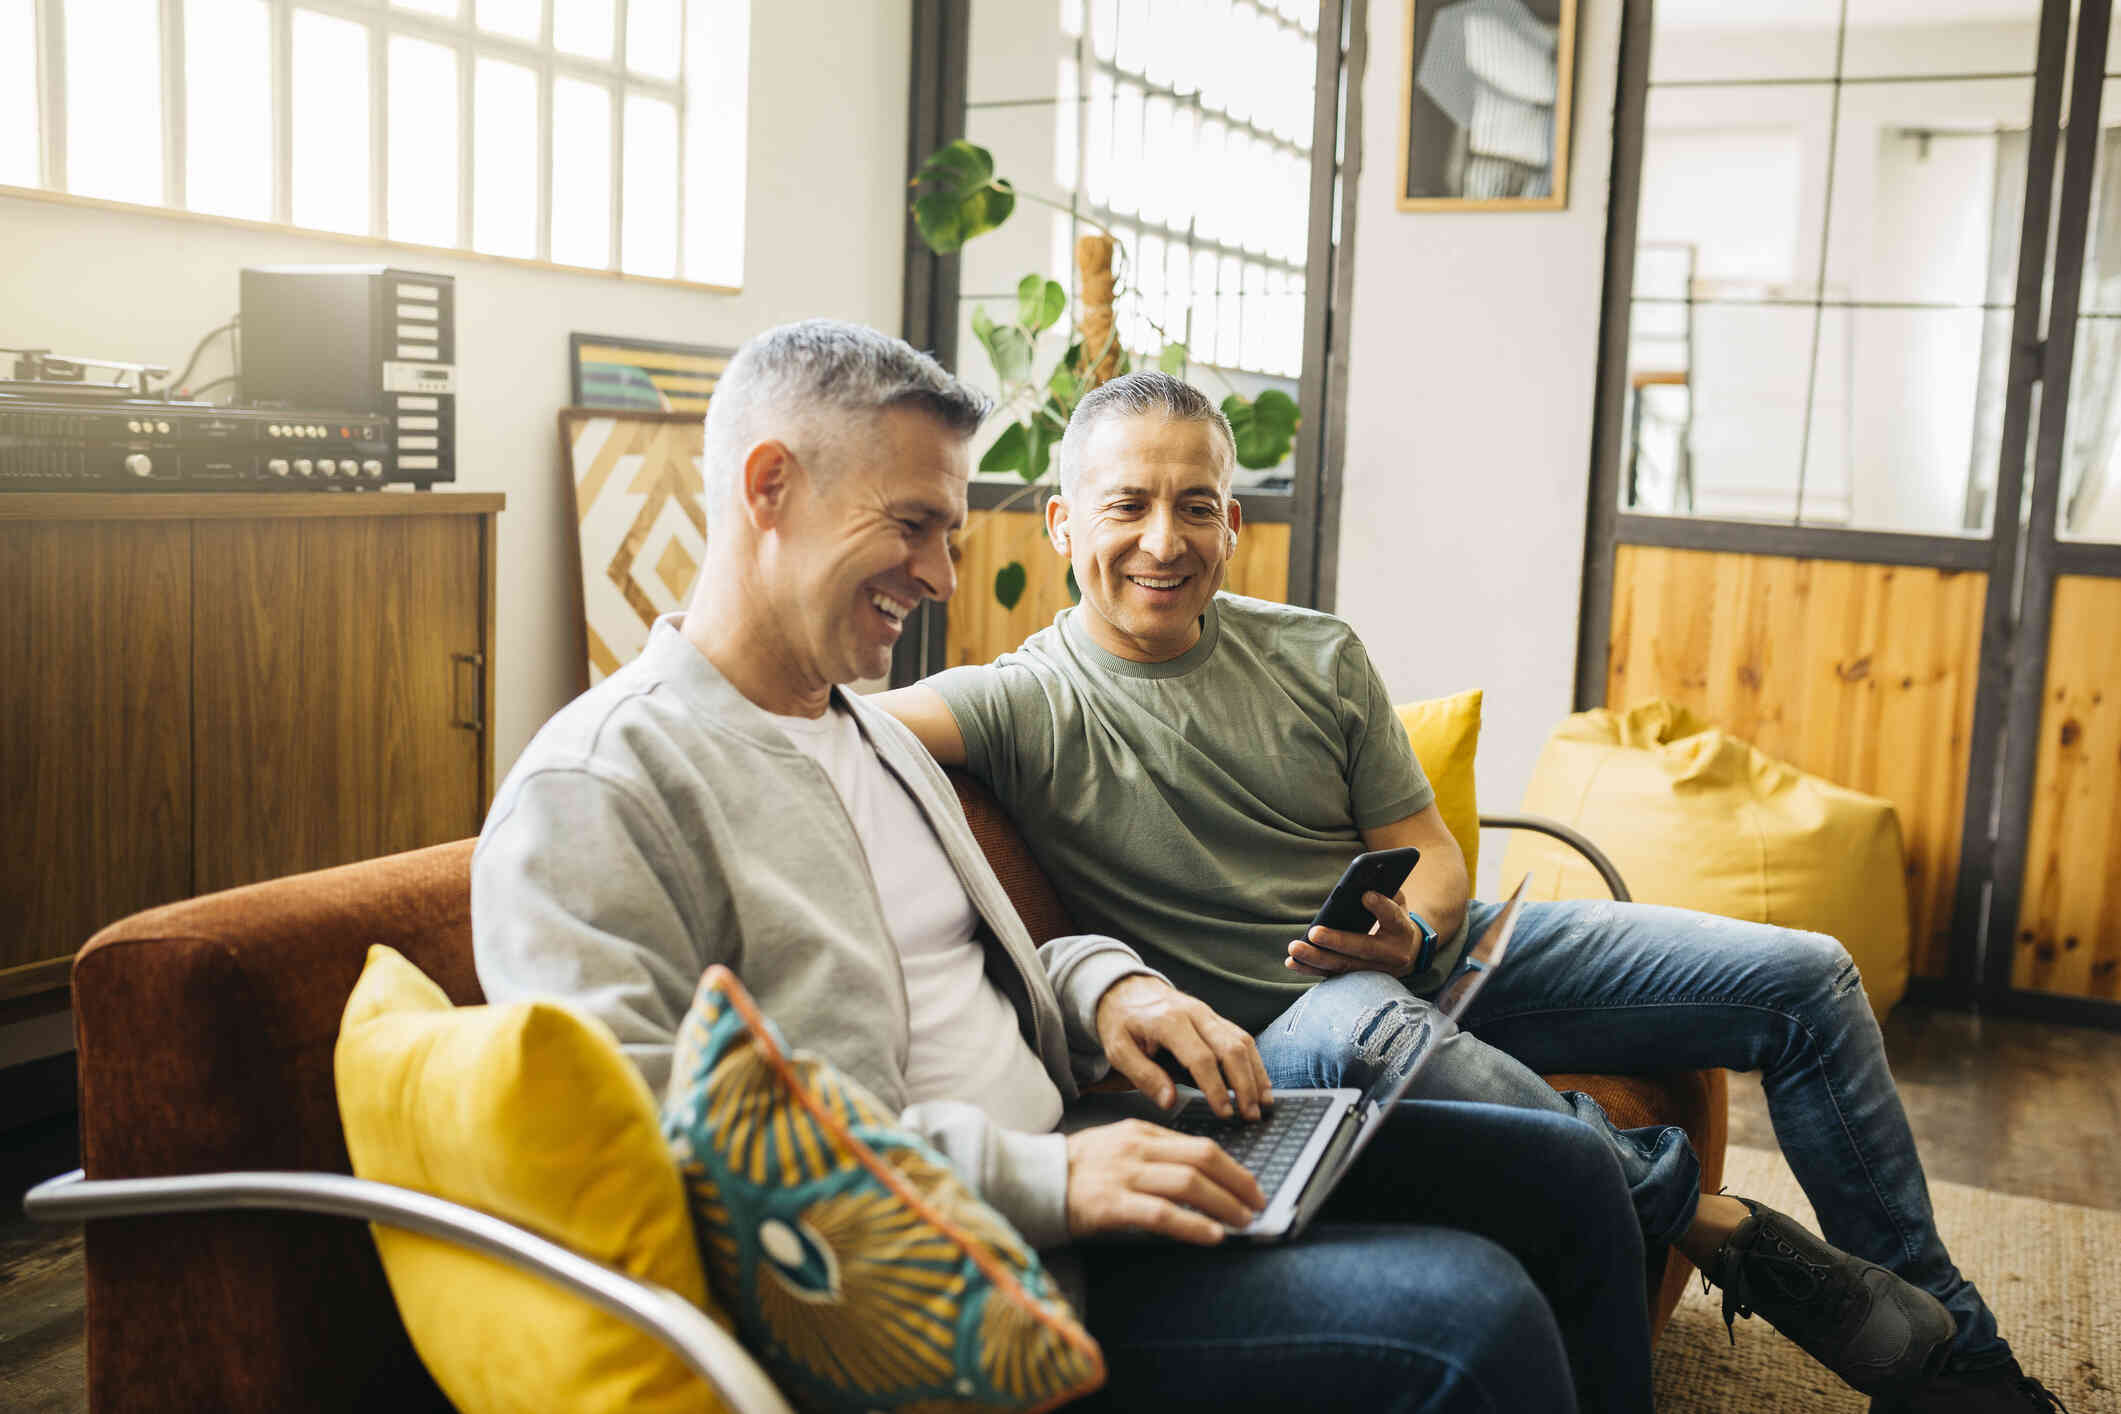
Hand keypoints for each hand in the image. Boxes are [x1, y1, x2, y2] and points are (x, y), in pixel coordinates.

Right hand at [1064, 1119, 1267, 1243]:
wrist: (1031, 1181)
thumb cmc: (1077, 1170)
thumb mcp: (1118, 1148)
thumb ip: (1154, 1155)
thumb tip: (1200, 1176)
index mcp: (1140, 1133)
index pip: (1200, 1145)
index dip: (1233, 1168)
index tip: (1251, 1187)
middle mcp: (1136, 1149)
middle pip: (1202, 1158)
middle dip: (1238, 1183)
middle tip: (1258, 1204)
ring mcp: (1124, 1175)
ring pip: (1188, 1183)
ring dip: (1224, 1204)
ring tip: (1244, 1221)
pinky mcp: (1111, 1204)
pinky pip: (1161, 1213)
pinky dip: (1193, 1224)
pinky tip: (1212, 1235)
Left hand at [1094, 975, 1271, 1119]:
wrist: (1124, 988)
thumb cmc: (1121, 1021)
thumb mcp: (1119, 1050)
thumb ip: (1143, 1075)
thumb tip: (1170, 1101)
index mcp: (1169, 1021)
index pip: (1201, 1058)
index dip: (1216, 1088)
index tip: (1225, 1112)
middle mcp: (1195, 1014)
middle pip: (1231, 1048)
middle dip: (1245, 1084)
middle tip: (1250, 1115)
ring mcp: (1208, 1013)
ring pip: (1243, 1041)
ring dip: (1256, 1074)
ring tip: (1263, 1104)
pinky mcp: (1215, 1018)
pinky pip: (1242, 1037)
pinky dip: (1255, 1062)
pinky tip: (1260, 1083)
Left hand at [1286, 891, 1419, 977]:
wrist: (1407, 953)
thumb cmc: (1393, 919)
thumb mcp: (1396, 902)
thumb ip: (1384, 890)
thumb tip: (1360, 881)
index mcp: (1402, 930)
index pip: (1393, 917)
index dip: (1381, 907)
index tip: (1365, 895)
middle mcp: (1392, 954)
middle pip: (1363, 949)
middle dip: (1337, 941)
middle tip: (1314, 932)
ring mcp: (1375, 971)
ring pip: (1344, 966)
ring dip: (1316, 958)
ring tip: (1294, 948)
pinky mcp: (1358, 980)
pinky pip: (1333, 975)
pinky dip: (1311, 969)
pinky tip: (1292, 962)